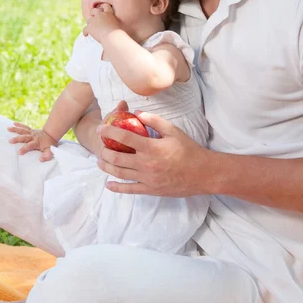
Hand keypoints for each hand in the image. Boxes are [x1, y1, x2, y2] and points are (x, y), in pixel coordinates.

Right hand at [8, 122, 56, 161]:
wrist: (51, 135)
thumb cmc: (49, 144)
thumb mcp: (50, 151)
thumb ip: (47, 156)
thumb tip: (41, 160)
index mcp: (36, 142)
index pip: (30, 145)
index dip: (25, 149)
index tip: (19, 152)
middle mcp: (33, 137)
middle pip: (24, 137)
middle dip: (17, 139)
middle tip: (10, 141)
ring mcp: (31, 132)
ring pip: (23, 130)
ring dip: (16, 129)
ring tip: (8, 129)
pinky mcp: (30, 130)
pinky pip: (24, 127)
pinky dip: (19, 124)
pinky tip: (13, 123)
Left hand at [83, 3, 121, 43]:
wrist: (113, 36)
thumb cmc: (118, 33)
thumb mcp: (120, 25)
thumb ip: (115, 23)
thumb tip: (117, 27)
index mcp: (109, 13)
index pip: (105, 6)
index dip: (103, 7)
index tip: (103, 10)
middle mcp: (101, 15)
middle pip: (94, 10)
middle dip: (93, 13)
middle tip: (94, 18)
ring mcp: (94, 20)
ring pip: (89, 20)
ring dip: (90, 24)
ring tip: (92, 28)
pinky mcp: (90, 27)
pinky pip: (85, 29)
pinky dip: (85, 32)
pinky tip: (86, 35)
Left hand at [97, 111, 213, 196]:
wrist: (202, 173)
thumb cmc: (188, 150)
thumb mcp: (173, 130)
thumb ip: (154, 120)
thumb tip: (137, 112)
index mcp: (151, 147)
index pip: (124, 137)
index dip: (109, 132)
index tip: (101, 129)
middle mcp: (146, 164)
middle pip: (117, 157)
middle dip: (104, 150)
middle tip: (100, 145)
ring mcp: (147, 178)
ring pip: (119, 173)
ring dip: (106, 166)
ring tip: (100, 161)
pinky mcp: (150, 190)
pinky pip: (129, 190)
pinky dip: (116, 187)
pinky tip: (108, 184)